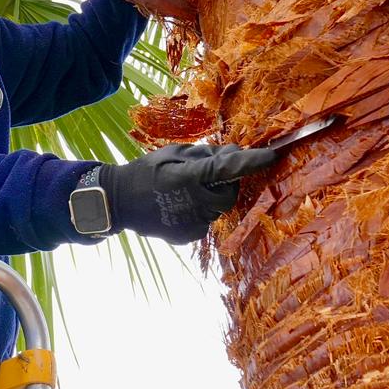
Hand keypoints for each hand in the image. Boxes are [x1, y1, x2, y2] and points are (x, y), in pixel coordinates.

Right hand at [101, 143, 276, 243]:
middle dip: (225, 185)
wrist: (117, 203)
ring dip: (209, 198)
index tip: (271, 155)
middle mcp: (194, 203)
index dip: (251, 162)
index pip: (227, 169)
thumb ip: (203, 154)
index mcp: (188, 177)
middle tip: (207, 176)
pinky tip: (178, 207)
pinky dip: (199, 212)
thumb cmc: (145, 172)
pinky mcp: (188, 236)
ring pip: (216, 209)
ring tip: (183, 192)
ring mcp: (191, 223)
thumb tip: (232, 153)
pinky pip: (204, 221)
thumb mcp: (172, 153)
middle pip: (227, 195)